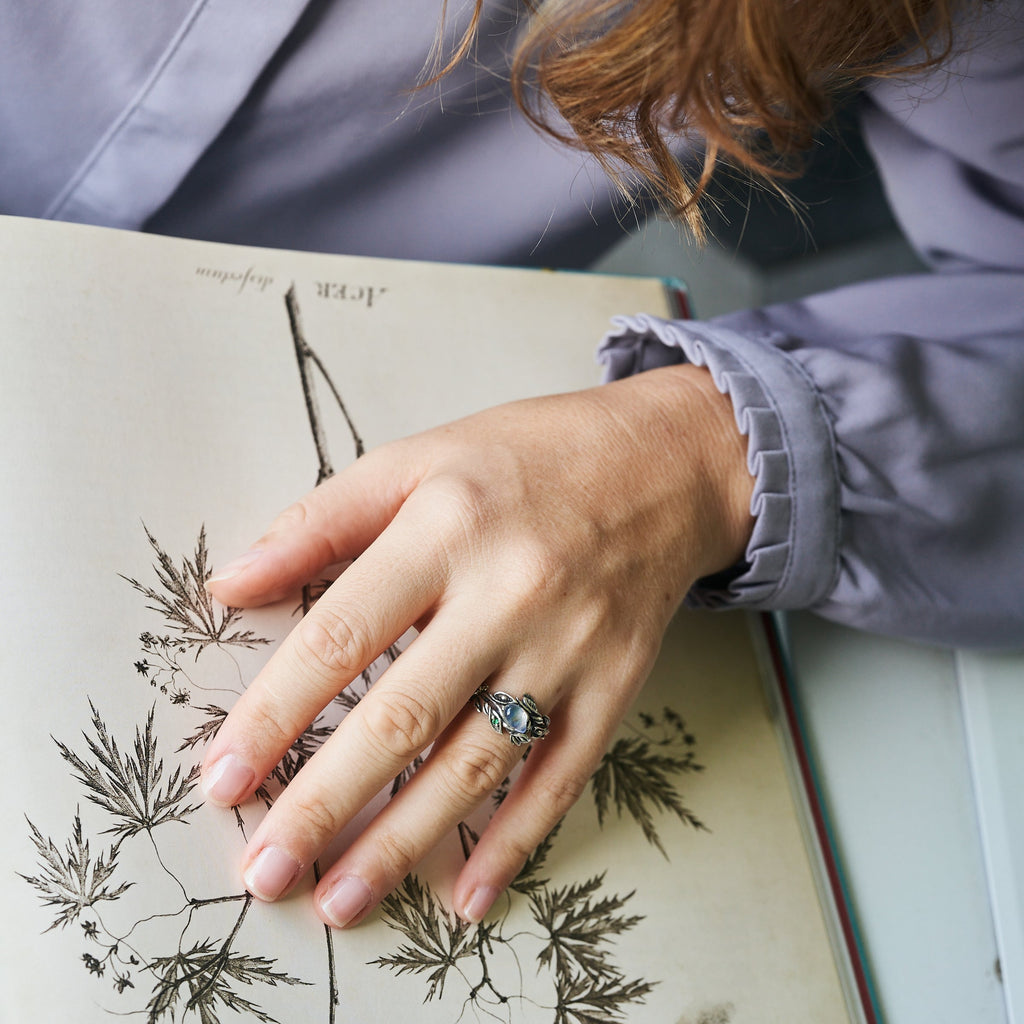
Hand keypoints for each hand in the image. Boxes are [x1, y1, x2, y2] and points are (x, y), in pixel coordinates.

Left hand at [201, 363, 752, 927]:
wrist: (663, 464)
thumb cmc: (528, 458)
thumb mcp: (416, 459)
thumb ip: (320, 522)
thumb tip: (230, 584)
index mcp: (445, 528)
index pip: (340, 637)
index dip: (272, 715)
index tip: (223, 781)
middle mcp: (507, 594)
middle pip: (401, 717)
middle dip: (324, 804)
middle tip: (268, 871)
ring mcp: (568, 648)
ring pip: (476, 763)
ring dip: (402, 842)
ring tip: (340, 902)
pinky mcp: (614, 686)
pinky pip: (561, 777)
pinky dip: (513, 841)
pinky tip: (466, 895)